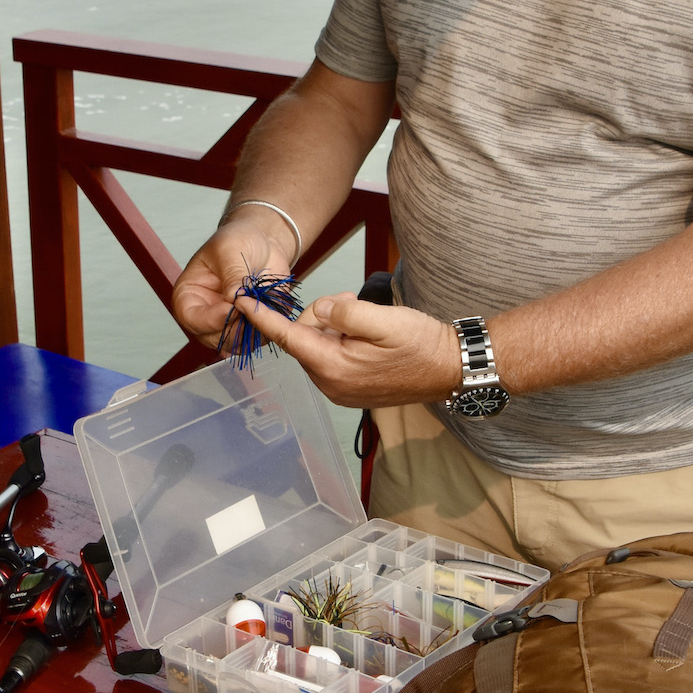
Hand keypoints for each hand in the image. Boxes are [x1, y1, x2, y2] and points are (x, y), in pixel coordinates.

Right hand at [172, 216, 291, 347]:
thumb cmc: (239, 240)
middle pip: (212, 337)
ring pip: (235, 344)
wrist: (264, 243)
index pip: (190, 318)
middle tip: (254, 310)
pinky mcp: (248, 327)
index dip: (211, 319)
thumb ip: (231, 273)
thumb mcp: (230, 249)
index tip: (233, 307)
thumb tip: (233, 298)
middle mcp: (205, 314)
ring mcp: (227, 324)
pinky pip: (255, 341)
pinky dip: (266, 332)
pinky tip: (273, 313)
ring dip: (252, 332)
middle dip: (235, 328)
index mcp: (189, 294)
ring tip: (265, 308)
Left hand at [234, 289, 461, 408]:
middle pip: (305, 339)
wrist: (450, 369)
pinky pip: (330, 358)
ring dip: (333, 328)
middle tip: (351, 303)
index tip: (242, 301)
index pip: (288, 338)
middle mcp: (331, 384)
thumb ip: (344, 313)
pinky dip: (340, 341)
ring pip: (318, 347)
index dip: (263, 318)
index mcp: (334, 367)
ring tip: (365, 320)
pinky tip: (365, 336)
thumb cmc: (421, 344)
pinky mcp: (350, 390)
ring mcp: (340, 391)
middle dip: (320, 316)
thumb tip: (319, 312)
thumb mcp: (384, 320)